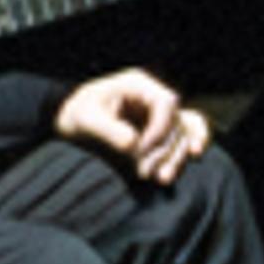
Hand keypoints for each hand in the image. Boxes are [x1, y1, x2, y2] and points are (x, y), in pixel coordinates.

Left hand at [56, 66, 209, 185]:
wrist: (69, 122)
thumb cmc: (76, 113)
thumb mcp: (85, 119)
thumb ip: (108, 130)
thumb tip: (133, 144)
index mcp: (137, 85)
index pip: (165, 104)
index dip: (159, 129)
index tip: (141, 151)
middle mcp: (153, 97)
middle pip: (177, 121)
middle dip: (165, 150)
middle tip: (145, 173)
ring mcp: (158, 114)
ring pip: (182, 133)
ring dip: (176, 156)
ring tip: (162, 179)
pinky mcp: (159, 130)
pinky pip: (184, 135)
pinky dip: (187, 146)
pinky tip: (194, 157)